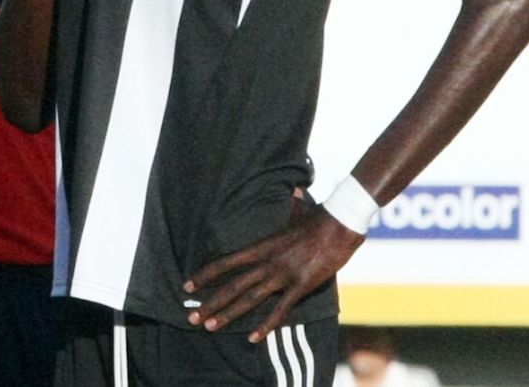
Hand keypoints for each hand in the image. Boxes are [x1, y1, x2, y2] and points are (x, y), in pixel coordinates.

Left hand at [184, 205, 363, 342]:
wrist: (340, 223)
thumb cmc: (319, 216)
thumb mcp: (298, 209)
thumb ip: (291, 204)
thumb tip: (295, 190)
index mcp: (261, 246)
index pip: (225, 262)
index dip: (205, 274)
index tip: (188, 285)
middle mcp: (266, 261)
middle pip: (231, 285)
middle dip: (210, 303)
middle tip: (191, 317)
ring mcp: (282, 274)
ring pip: (249, 299)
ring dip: (228, 314)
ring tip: (210, 327)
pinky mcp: (301, 285)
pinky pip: (280, 310)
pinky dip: (266, 325)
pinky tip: (252, 338)